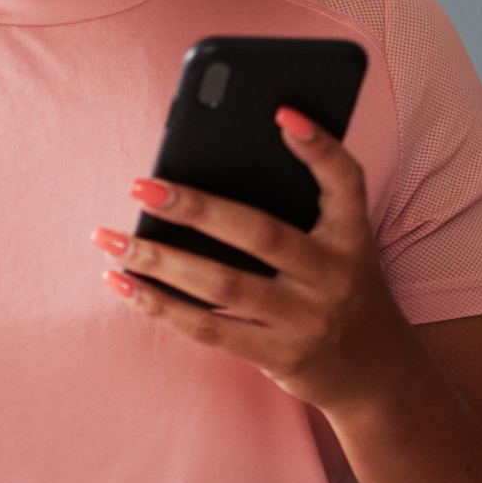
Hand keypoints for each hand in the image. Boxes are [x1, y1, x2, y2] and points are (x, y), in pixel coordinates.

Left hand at [92, 108, 414, 414]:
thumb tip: (199, 178)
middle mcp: (335, 275)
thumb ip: (294, 209)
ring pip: (223, 286)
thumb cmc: (336, 287)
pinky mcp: (279, 356)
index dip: (319, 147)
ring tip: (109, 240)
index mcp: (352, 234)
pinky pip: (209, 330)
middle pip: (261, 234)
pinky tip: (123, 283)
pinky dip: (161, 306)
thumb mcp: (337, 244)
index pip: (346, 181)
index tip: (279, 112)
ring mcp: (306, 320)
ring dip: (159, 260)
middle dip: (196, 208)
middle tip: (139, 186)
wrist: (373, 370)